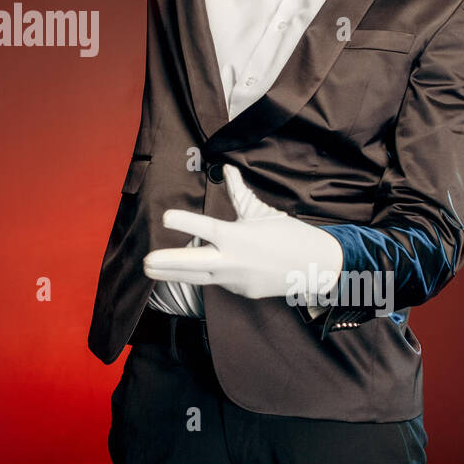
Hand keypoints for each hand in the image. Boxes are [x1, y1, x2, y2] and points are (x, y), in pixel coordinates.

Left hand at [143, 165, 343, 301]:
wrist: (318, 266)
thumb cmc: (289, 234)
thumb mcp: (262, 212)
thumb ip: (239, 194)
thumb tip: (228, 170)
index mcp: (239, 236)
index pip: (207, 228)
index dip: (185, 222)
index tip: (165, 217)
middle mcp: (235, 260)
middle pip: (195, 263)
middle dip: (168, 262)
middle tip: (146, 260)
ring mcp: (238, 280)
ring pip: (199, 277)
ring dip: (173, 274)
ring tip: (150, 269)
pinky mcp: (243, 292)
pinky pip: (219, 282)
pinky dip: (208, 274)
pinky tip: (197, 270)